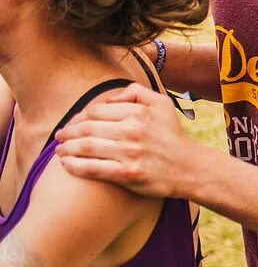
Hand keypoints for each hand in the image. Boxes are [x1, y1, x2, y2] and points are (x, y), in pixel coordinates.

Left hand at [53, 85, 203, 198]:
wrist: (189, 168)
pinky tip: (66, 164)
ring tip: (59, 151)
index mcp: (138, 112)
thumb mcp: (162, 105)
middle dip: (67, 132)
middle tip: (59, 138)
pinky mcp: (126, 174)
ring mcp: (129, 153)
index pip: (95, 111)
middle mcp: (133, 130)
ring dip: (66, 149)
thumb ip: (136, 92)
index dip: (78, 117)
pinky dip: (74, 166)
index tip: (72, 124)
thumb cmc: (171, 136)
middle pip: (86, 128)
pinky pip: (91, 168)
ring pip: (85, 147)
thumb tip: (110, 97)